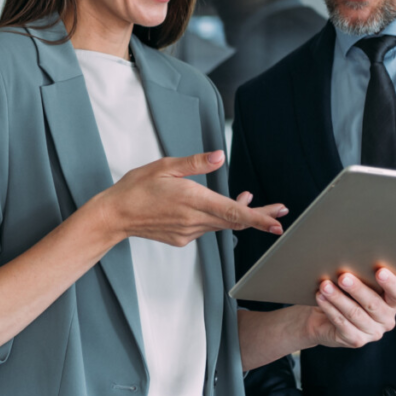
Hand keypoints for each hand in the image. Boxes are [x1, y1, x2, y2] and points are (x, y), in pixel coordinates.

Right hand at [99, 151, 286, 246]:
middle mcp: (193, 220)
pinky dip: (216, 218)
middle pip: (234, 221)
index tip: (276, 223)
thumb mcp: (165, 165)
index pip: (233, 212)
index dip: (258, 218)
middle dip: (259, 217)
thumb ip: (195, 163)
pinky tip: (217, 207)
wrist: (115, 215)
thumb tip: (219, 157)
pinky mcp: (182, 238)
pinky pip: (205, 228)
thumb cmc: (136, 188)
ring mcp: (188, 232)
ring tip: (251, 200)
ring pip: (221, 224)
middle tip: (280, 212)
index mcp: (192, 200)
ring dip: (236, 214)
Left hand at [305, 268, 395, 348]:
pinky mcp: (356, 340)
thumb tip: (368, 255)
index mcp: (392, 302)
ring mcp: (372, 332)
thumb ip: (366, 274)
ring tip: (325, 285)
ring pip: (354, 313)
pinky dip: (330, 309)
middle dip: (357, 289)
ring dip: (338, 298)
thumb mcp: (358, 283)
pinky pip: (342, 323)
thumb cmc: (346, 294)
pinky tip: (321, 298)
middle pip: (373, 304)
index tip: (380, 271)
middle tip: (343, 276)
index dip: (390, 283)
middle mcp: (386, 319)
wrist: (324, 319)